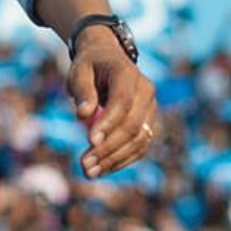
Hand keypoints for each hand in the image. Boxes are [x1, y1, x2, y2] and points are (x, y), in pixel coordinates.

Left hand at [67, 26, 157, 178]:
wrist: (107, 59)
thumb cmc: (89, 66)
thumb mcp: (79, 71)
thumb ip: (83, 91)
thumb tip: (83, 115)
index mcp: (127, 73)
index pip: (122, 101)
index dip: (108, 123)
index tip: (89, 141)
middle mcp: (146, 90)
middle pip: (132, 125)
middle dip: (108, 148)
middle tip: (84, 164)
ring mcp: (151, 108)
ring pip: (139, 140)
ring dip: (115, 159)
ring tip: (90, 172)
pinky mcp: (149, 123)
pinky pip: (140, 146)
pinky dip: (122, 160)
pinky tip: (103, 169)